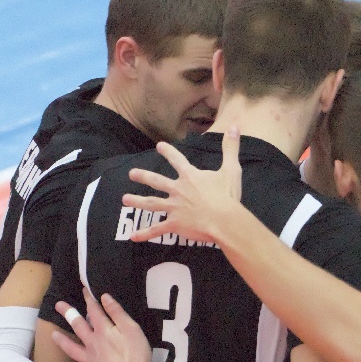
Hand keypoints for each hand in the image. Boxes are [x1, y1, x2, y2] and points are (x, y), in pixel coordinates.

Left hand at [51, 291, 152, 361]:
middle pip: (78, 326)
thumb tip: (104, 297)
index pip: (94, 311)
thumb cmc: (134, 357)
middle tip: (58, 305)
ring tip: (54, 335)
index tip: (83, 290)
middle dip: (68, 314)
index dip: (89, 300)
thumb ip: (118, 314)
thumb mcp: (132, 330)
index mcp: (103, 331)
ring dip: (62, 341)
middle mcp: (92, 344)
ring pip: (72, 349)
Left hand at [124, 127, 243, 243]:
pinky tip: (133, 236)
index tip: (159, 146)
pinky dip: (145, 233)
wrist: (224, 220)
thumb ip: (230, 147)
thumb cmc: (228, 196)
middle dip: (143, 176)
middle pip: (156, 181)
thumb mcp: (231, 169)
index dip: (168, 152)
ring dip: (137, 201)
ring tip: (125, 199)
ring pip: (151, 203)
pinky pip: (157, 229)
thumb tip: (235, 126)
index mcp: (190, 177)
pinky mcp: (174, 224)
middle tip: (131, 173)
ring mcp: (174, 208)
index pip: (177, 160)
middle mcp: (178, 190)